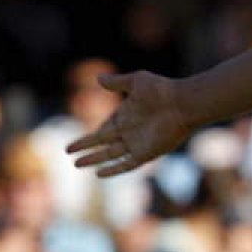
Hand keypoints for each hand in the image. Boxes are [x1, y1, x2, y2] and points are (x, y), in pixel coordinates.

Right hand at [66, 71, 191, 176]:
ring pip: (110, 154)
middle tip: (68, 154)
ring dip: (94, 159)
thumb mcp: (137, 82)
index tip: (72, 145)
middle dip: (86, 149)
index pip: (103, 129)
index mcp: (126, 116)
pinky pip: (126, 164)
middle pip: (103, 143)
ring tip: (76, 164)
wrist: (183, 104)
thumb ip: (117, 82)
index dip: (88, 138)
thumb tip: (98, 78)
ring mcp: (137, 143)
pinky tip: (99, 173)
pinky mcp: (146, 153)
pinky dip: (113, 169)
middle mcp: (129, 131)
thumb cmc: (162, 90)